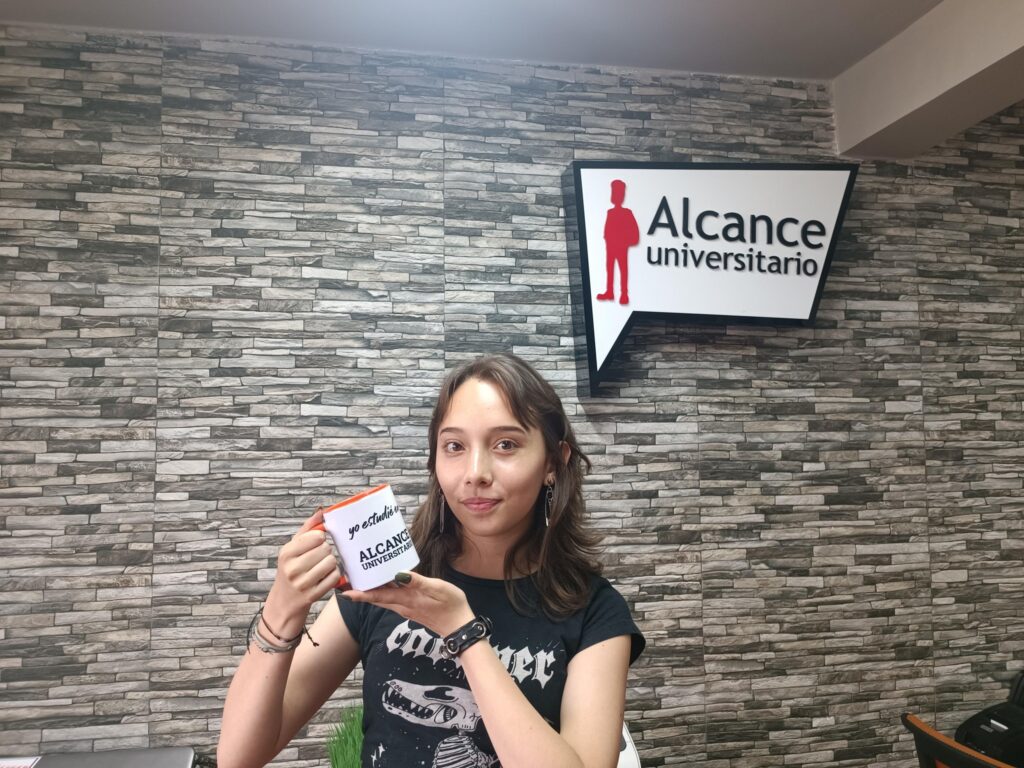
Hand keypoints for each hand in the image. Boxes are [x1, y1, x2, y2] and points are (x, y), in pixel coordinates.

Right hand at [263, 509, 342, 635]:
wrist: (285, 600)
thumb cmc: (291, 568)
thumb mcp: (293, 547)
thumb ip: (308, 528)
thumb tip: (321, 511)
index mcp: (286, 553)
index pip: (317, 537)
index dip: (320, 539)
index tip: (316, 544)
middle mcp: (292, 568)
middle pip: (326, 549)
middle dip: (326, 551)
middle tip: (318, 557)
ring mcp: (303, 583)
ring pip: (332, 562)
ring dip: (331, 563)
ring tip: (322, 566)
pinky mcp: (313, 595)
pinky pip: (335, 577)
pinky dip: (334, 575)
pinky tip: (325, 576)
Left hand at [345, 572, 474, 637]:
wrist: (459, 626)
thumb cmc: (451, 605)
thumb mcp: (438, 589)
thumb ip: (418, 582)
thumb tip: (398, 574)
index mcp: (407, 600)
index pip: (379, 597)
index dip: (361, 594)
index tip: (344, 592)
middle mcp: (402, 606)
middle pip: (377, 599)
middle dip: (360, 592)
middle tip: (345, 583)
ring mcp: (406, 608)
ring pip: (383, 600)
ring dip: (370, 592)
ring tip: (360, 580)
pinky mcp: (411, 608)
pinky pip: (392, 600)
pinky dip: (383, 592)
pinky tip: (384, 584)